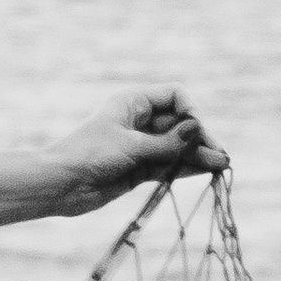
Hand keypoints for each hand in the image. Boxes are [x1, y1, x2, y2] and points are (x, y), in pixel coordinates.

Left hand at [51, 86, 226, 215]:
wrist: (59, 184)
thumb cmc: (88, 155)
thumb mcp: (132, 146)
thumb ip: (167, 143)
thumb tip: (199, 131)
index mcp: (134, 101)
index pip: (175, 95)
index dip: (191, 110)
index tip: (198, 130)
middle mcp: (139, 120)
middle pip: (179, 123)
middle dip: (200, 138)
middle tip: (220, 155)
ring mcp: (141, 145)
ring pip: (176, 146)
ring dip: (197, 155)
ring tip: (220, 166)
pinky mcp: (139, 168)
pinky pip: (168, 164)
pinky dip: (185, 167)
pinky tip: (204, 171)